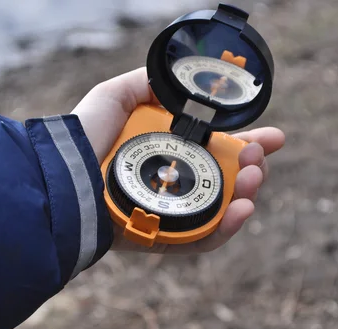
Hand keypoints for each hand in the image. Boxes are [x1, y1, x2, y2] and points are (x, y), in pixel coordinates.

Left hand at [72, 67, 284, 252]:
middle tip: (261, 157)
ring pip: (221, 210)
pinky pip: (202, 240)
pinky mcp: (162, 239)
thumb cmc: (85, 137)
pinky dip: (226, 228)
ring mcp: (169, 213)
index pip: (215, 150)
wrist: (63, 174)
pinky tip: (242, 210)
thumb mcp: (115, 96)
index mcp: (167, 152)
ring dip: (246, 195)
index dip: (247, 143)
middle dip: (253, 168)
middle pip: (226, 181)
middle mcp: (172, 183)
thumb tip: (179, 79)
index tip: (273, 136)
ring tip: (255, 179)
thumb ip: (147, 84)